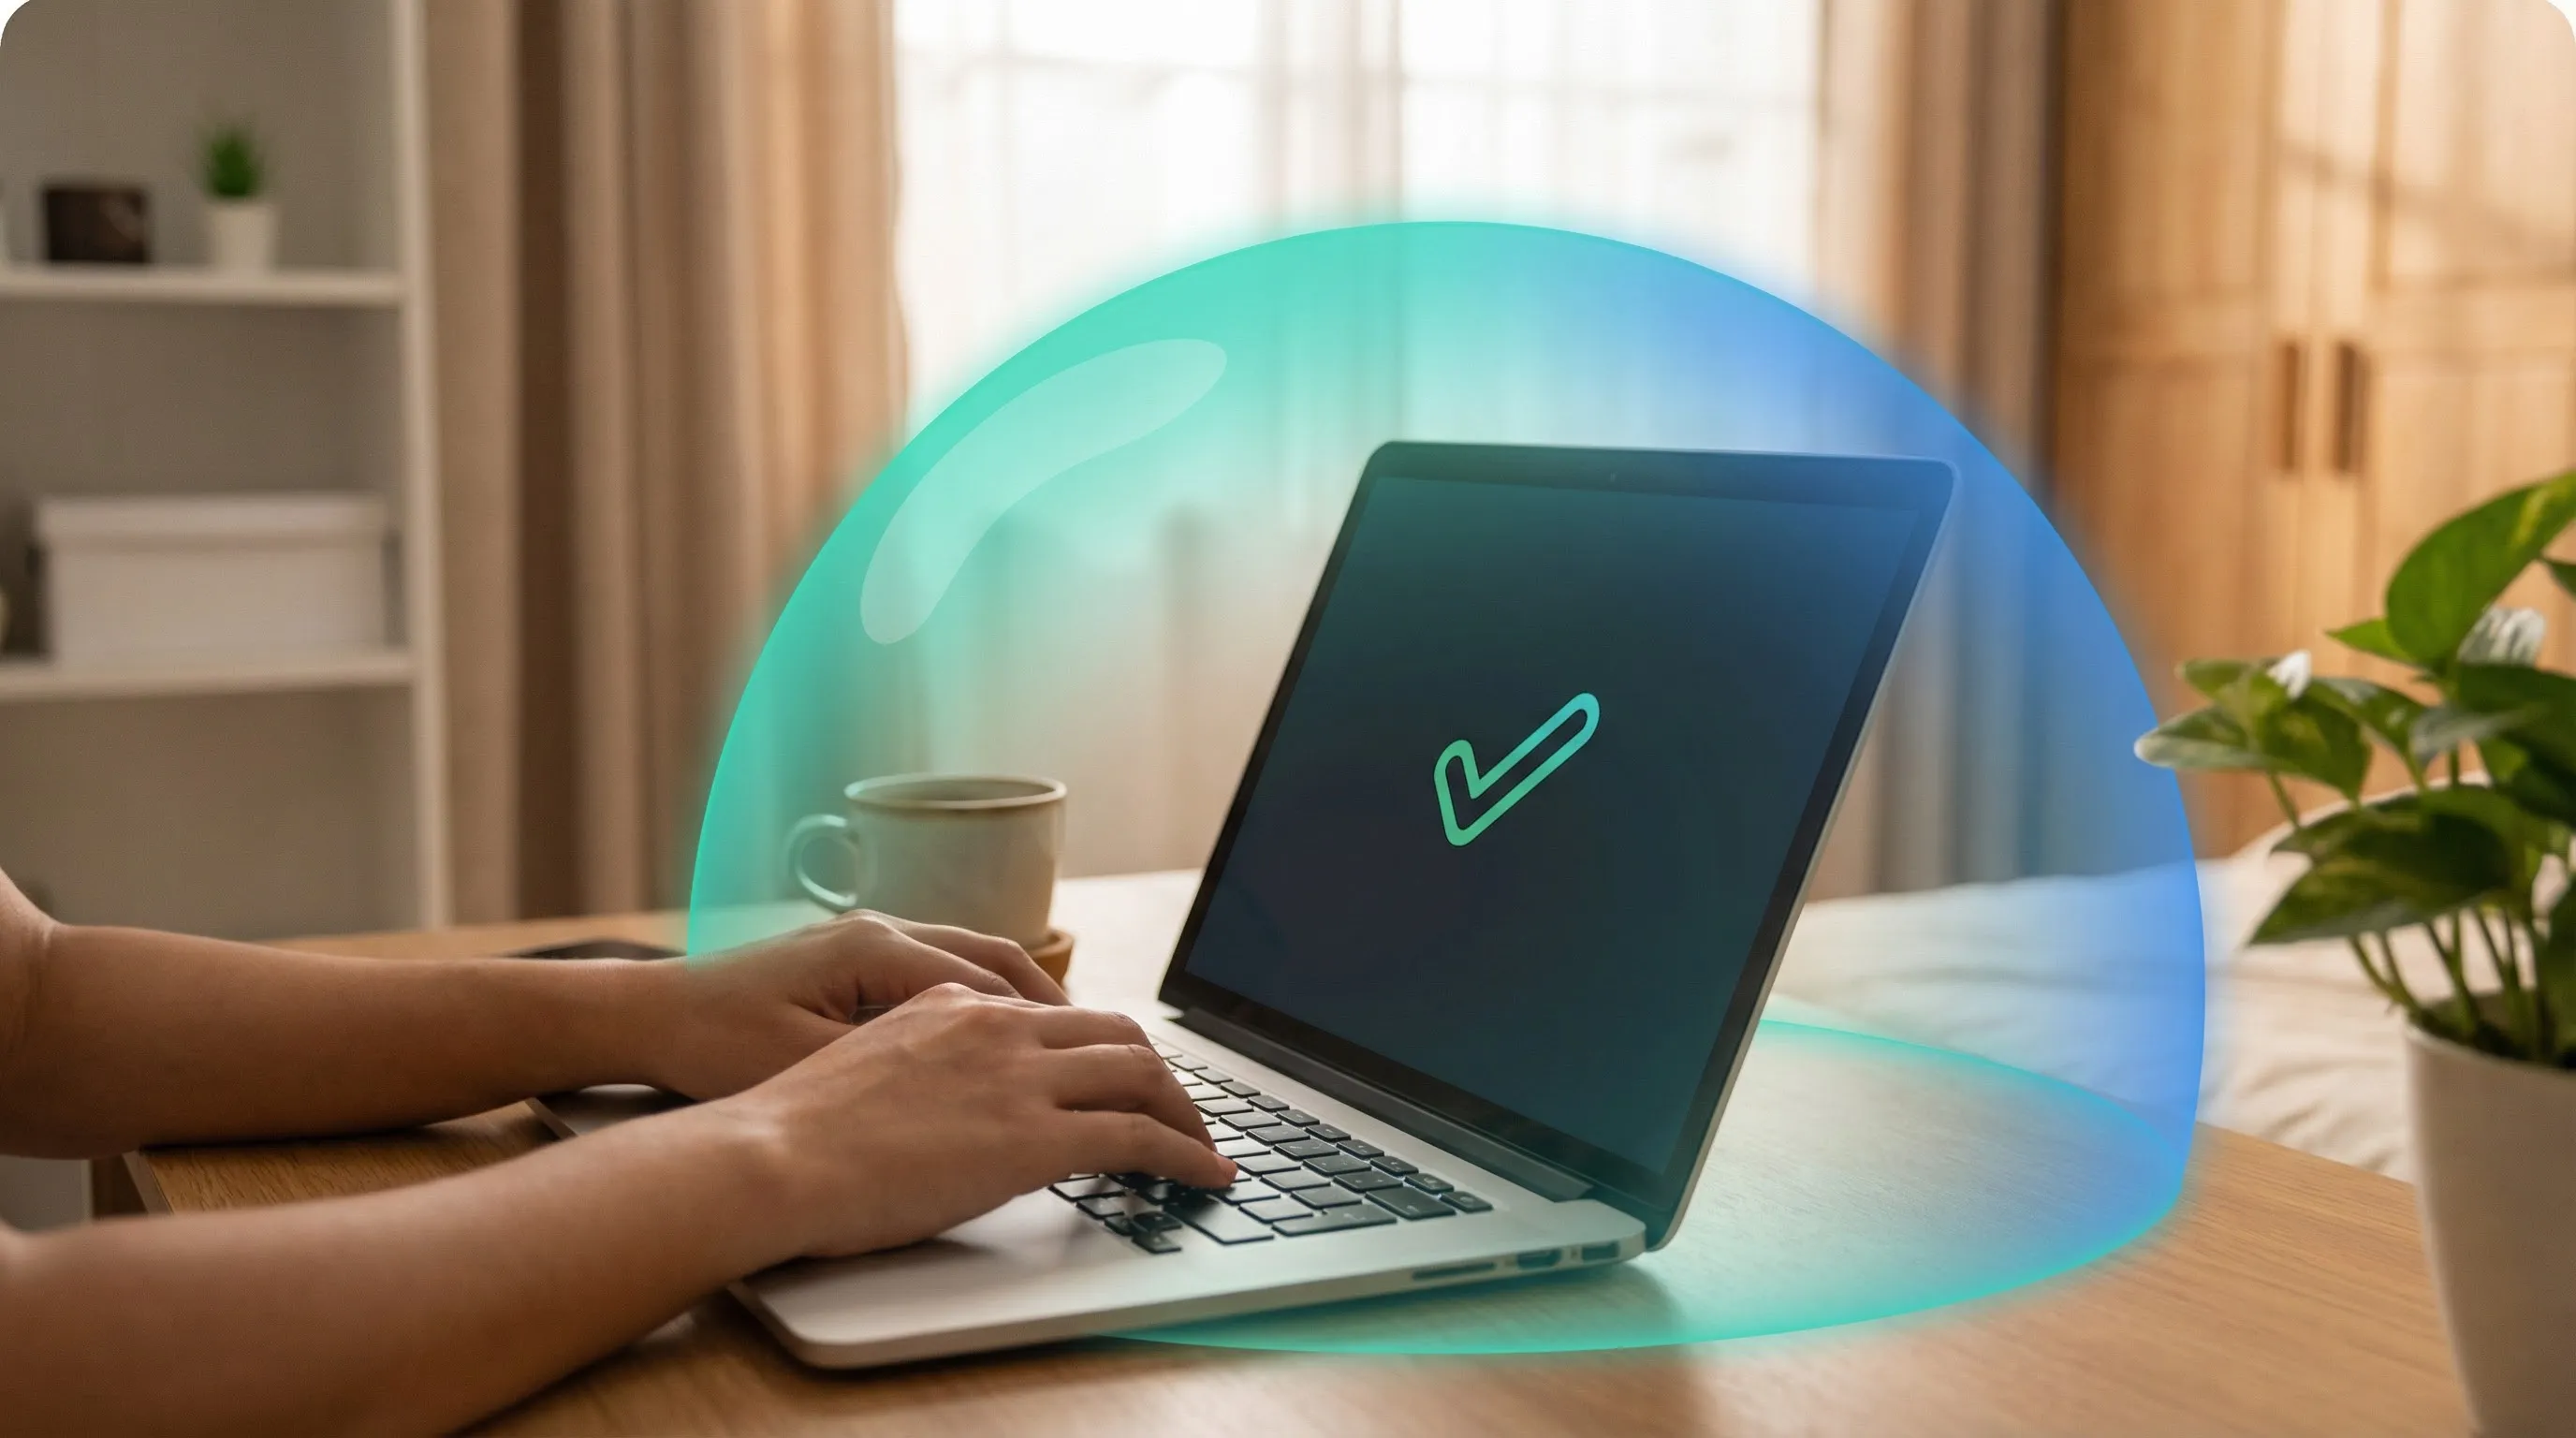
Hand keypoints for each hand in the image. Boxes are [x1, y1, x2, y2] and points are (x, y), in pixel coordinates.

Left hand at [639, 911, 1068, 1099]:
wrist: (643, 1016)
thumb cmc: (712, 1046)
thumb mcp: (809, 1063)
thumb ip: (895, 1064)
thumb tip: (976, 1081)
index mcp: (874, 949)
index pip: (989, 983)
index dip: (1047, 1028)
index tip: (1090, 1063)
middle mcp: (878, 930)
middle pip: (994, 958)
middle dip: (1054, 1006)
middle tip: (1106, 1052)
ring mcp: (864, 940)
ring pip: (971, 961)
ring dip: (1022, 1001)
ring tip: (1067, 1046)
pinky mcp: (849, 960)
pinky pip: (938, 973)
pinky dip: (979, 1002)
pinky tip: (994, 1041)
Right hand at [709, 984, 1235, 1257]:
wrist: (770, 1155)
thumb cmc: (791, 1132)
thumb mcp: (864, 1065)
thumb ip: (921, 1066)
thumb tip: (951, 1102)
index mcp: (951, 1004)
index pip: (1051, 1016)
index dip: (1095, 1050)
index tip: (1113, 1080)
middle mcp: (996, 1026)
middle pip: (1113, 1034)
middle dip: (1158, 1073)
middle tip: (1178, 1111)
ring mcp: (1019, 1077)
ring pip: (1140, 1074)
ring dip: (1184, 1111)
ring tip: (1203, 1145)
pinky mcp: (1035, 1136)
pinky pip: (1140, 1136)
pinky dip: (1186, 1153)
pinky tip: (1205, 1175)